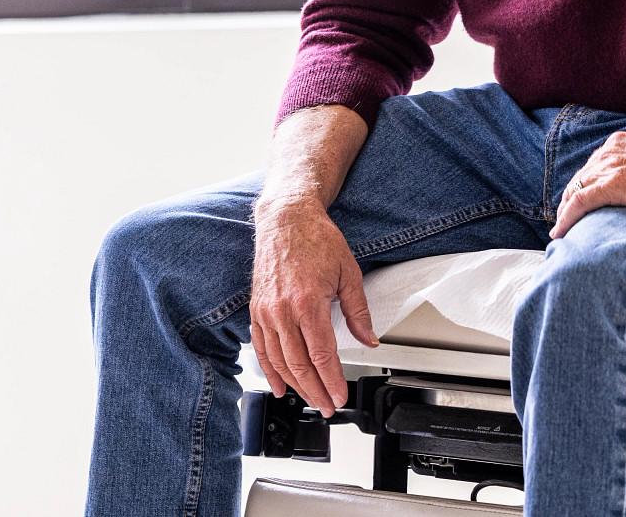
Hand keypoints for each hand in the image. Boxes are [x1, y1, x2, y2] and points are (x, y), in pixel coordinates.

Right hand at [249, 196, 379, 414]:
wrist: (285, 218)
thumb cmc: (316, 239)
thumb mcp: (348, 272)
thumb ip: (359, 310)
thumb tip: (369, 339)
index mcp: (308, 302)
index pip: (322, 355)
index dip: (332, 381)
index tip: (340, 396)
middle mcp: (283, 310)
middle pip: (299, 364)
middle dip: (315, 391)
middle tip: (327, 406)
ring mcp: (266, 311)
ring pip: (278, 360)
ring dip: (295, 385)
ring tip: (309, 399)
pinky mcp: (256, 308)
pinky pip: (260, 347)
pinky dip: (268, 369)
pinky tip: (278, 385)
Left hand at [551, 130, 625, 237]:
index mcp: (619, 146)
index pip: (591, 170)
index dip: (581, 189)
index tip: (578, 206)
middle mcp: (609, 155)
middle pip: (578, 181)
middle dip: (568, 203)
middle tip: (565, 225)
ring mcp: (609, 168)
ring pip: (574, 192)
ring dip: (564, 214)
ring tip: (561, 233)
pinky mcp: (612, 185)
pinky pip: (579, 203)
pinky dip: (566, 219)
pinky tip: (560, 234)